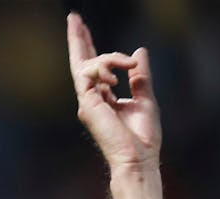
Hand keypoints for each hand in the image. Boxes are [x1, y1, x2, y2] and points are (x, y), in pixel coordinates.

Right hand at [67, 12, 160, 171]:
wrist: (138, 159)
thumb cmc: (143, 138)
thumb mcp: (146, 98)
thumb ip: (140, 76)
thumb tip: (139, 53)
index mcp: (104, 98)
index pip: (94, 68)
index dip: (89, 47)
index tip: (84, 28)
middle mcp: (92, 99)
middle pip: (80, 62)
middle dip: (78, 39)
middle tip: (74, 17)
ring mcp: (87, 102)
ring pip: (88, 64)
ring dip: (109, 58)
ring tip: (128, 63)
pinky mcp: (87, 104)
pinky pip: (89, 73)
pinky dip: (104, 67)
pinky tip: (119, 76)